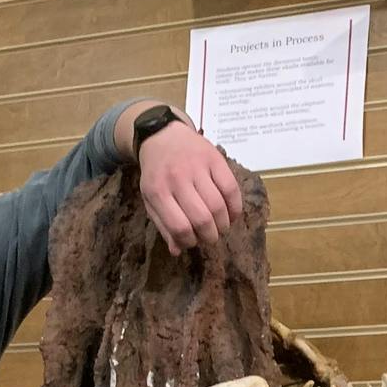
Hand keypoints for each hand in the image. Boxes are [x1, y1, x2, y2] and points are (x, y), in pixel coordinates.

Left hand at [138, 121, 242, 253]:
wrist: (162, 135)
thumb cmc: (156, 172)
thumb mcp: (150, 198)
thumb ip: (163, 225)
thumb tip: (178, 251)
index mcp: (158, 192)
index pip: (179, 227)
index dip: (190, 241)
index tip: (193, 241)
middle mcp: (177, 179)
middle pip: (202, 218)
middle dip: (210, 236)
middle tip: (211, 237)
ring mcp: (197, 167)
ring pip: (218, 205)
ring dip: (224, 224)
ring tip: (222, 227)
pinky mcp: (215, 158)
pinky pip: (231, 188)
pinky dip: (235, 207)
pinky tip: (232, 214)